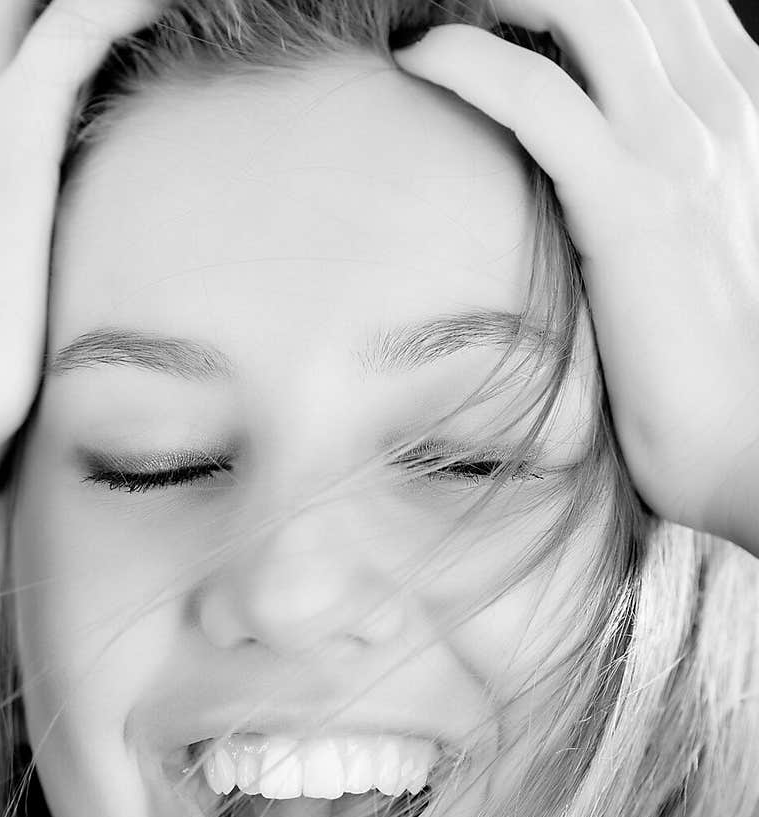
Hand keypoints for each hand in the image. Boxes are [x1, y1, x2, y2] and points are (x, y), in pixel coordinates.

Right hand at [0, 0, 163, 515]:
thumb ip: (0, 320)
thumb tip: (37, 365)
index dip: (24, 67)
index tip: (85, 76)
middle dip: (44, 15)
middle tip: (126, 24)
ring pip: (27, 10)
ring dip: (93, 8)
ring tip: (161, 4)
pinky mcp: (7, 129)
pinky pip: (77, 27)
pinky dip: (126, 6)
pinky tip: (172, 0)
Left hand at [394, 1, 758, 554]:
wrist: (748, 443)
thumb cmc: (713, 358)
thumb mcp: (701, 234)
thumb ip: (661, 171)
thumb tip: (585, 150)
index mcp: (743, 108)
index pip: (664, 1)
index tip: (502, 10)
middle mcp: (721, 109)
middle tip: (458, 3)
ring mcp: (681, 151)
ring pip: (587, 11)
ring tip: (432, 12)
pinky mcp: (633, 206)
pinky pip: (540, 98)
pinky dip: (470, 62)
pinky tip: (420, 56)